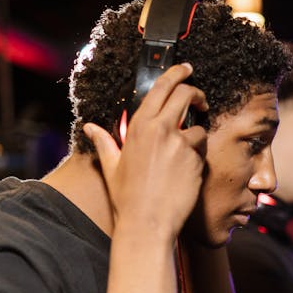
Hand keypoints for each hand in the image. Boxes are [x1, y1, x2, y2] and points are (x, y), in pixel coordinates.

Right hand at [85, 63, 209, 240]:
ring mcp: (181, 145)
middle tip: (200, 101)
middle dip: (196, 94)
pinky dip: (198, 157)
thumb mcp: (111, 166)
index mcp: (139, 127)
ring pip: (199, 127)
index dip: (177, 73)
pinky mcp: (196, 161)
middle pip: (186, 94)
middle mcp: (161, 130)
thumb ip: (104, 142)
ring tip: (184, 155)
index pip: (162, 87)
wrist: (147, 223)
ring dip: (197, 136)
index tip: (186, 69)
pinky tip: (186, 172)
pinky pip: (203, 151)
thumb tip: (89, 128)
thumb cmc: (127, 197)